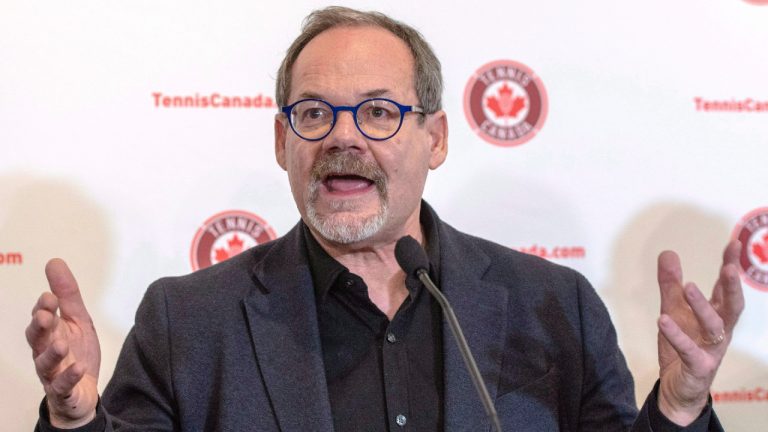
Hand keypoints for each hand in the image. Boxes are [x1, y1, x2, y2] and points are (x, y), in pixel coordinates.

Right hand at [25, 259, 100, 427]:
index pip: (41, 318)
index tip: (50, 297)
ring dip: (51, 352)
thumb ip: (67, 294)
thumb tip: (54, 262)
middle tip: (46, 315)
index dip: (44, 308)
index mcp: (49, 333)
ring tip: (61, 343)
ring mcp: (53, 373)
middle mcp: (45, 352)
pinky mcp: (64, 391)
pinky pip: (63, 385)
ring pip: (45, 363)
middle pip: (37, 339)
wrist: (83, 391)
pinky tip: (78, 367)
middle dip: (40, 326)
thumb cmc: (76, 353)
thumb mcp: (78, 320)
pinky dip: (69, 377)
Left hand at [656, 240, 743, 424]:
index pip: (726, 288)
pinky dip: (677, 335)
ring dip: (702, 306)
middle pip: (732, 306)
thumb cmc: (682, 346)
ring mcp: (711, 350)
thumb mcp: (673, 310)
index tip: (733, 244)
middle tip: (729, 267)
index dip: (730, 266)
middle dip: (732, 286)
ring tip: (688, 286)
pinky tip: (663, 320)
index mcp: (716, 316)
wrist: (677, 388)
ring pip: (714, 327)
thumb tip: (668, 253)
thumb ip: (670, 284)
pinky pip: (689, 351)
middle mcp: (719, 332)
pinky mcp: (698, 367)